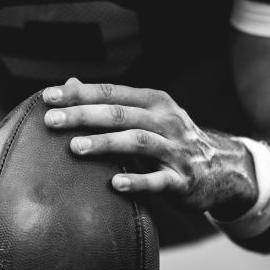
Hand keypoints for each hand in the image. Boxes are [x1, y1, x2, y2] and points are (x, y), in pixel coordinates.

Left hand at [40, 79, 254, 216]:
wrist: (221, 169)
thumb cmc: (170, 140)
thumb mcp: (146, 115)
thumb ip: (109, 102)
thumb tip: (69, 83)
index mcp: (155, 102)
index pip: (112, 93)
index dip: (80, 94)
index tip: (47, 97)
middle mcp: (167, 121)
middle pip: (121, 115)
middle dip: (84, 115)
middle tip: (51, 121)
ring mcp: (176, 150)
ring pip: (138, 143)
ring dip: (106, 144)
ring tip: (75, 147)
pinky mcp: (183, 180)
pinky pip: (159, 180)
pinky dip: (138, 182)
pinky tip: (115, 185)